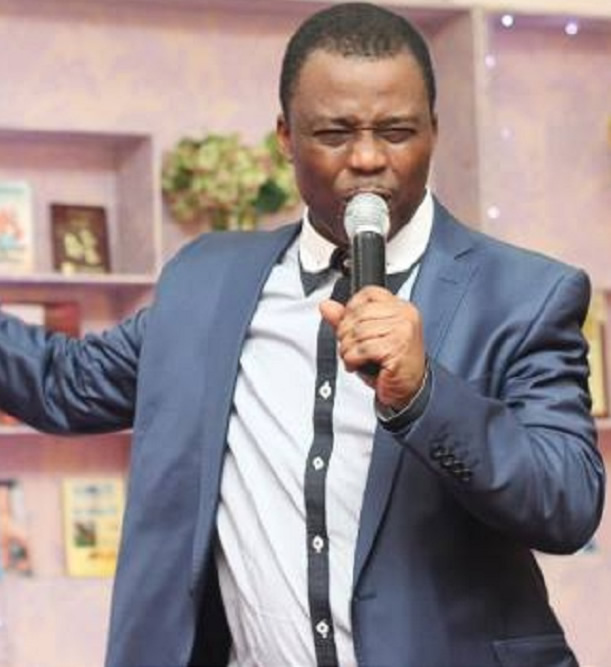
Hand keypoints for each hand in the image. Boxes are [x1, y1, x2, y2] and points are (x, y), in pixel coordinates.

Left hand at [319, 286, 426, 410]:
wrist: (410, 389)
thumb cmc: (392, 364)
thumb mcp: (367, 337)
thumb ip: (346, 320)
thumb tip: (327, 306)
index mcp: (400, 307)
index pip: (368, 293)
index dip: (351, 309)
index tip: (349, 325)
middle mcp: (404, 315)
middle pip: (359, 313)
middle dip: (345, 333)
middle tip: (349, 347)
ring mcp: (402, 330)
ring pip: (358, 332)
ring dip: (347, 349)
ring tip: (353, 358)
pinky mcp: (396, 348)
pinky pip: (362, 348)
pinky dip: (352, 359)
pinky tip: (357, 365)